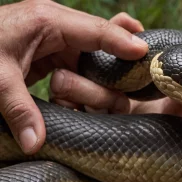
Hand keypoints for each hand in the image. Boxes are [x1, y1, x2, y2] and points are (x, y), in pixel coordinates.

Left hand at [0, 0, 147, 153]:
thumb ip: (19, 109)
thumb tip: (35, 142)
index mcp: (48, 21)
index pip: (96, 30)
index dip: (122, 41)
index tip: (145, 52)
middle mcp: (58, 27)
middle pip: (100, 45)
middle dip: (113, 62)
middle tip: (133, 74)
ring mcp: (57, 40)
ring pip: (92, 59)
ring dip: (96, 78)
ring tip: (97, 91)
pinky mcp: (54, 53)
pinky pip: (79, 67)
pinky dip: (83, 82)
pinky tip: (81, 96)